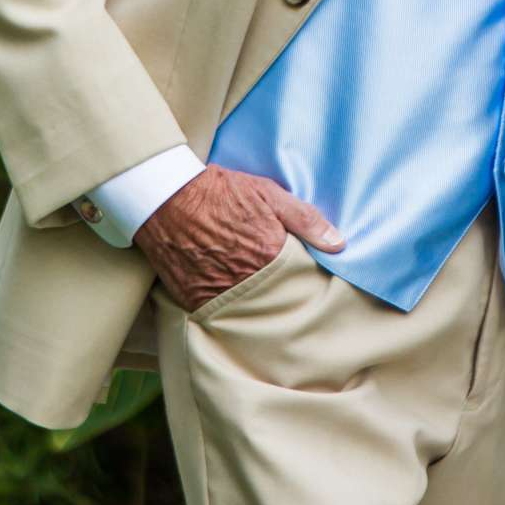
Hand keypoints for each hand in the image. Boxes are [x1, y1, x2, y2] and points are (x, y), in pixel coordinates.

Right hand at [131, 165, 344, 311]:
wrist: (164, 197)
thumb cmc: (220, 192)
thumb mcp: (268, 193)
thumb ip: (306, 220)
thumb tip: (340, 245)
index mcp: (269, 255)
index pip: (300, 279)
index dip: (304, 277)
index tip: (307, 275)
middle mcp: (245, 280)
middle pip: (276, 298)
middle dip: (282, 294)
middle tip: (282, 286)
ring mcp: (218, 293)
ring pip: (250, 309)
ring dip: (256, 302)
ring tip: (255, 290)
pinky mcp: (193, 299)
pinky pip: (218, 312)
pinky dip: (228, 305)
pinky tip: (231, 293)